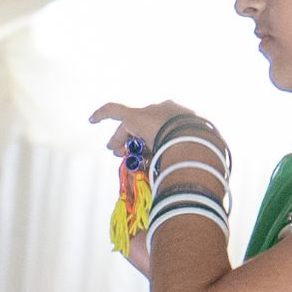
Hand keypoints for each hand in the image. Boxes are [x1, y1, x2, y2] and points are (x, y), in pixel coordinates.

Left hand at [89, 101, 203, 160]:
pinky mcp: (135, 115)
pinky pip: (114, 111)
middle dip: (134, 140)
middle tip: (125, 154)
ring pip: (130, 124)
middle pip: (144, 125)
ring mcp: (150, 112)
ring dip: (121, 138)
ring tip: (114, 151)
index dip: (153, 139)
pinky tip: (91, 120)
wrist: (195, 141)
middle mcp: (165, 111)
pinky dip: (102, 114)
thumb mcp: (193, 159)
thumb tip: (179, 181)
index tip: (149, 151)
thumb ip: (181, 163)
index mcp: (182, 119)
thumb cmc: (199, 154)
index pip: (162, 128)